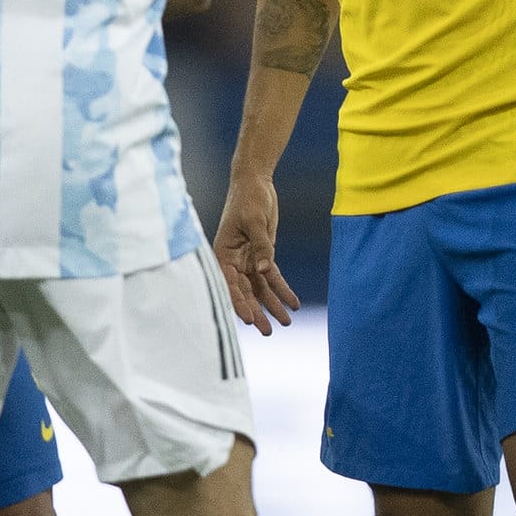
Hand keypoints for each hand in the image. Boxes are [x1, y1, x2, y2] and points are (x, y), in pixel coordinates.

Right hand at [213, 175, 299, 331]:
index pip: (229, 283)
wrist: (255, 183)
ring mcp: (247, 260)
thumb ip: (261, 246)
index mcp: (222, 253)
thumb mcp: (254, 220)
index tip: (248, 319)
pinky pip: (272, 277)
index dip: (238, 302)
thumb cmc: (248, 199)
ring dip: (271, 305)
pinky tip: (293, 303)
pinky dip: (282, 290)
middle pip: (245, 291)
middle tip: (267, 332)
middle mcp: (233, 261)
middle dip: (256, 311)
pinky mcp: (261, 255)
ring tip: (285, 323)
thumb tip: (264, 270)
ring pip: (259, 288)